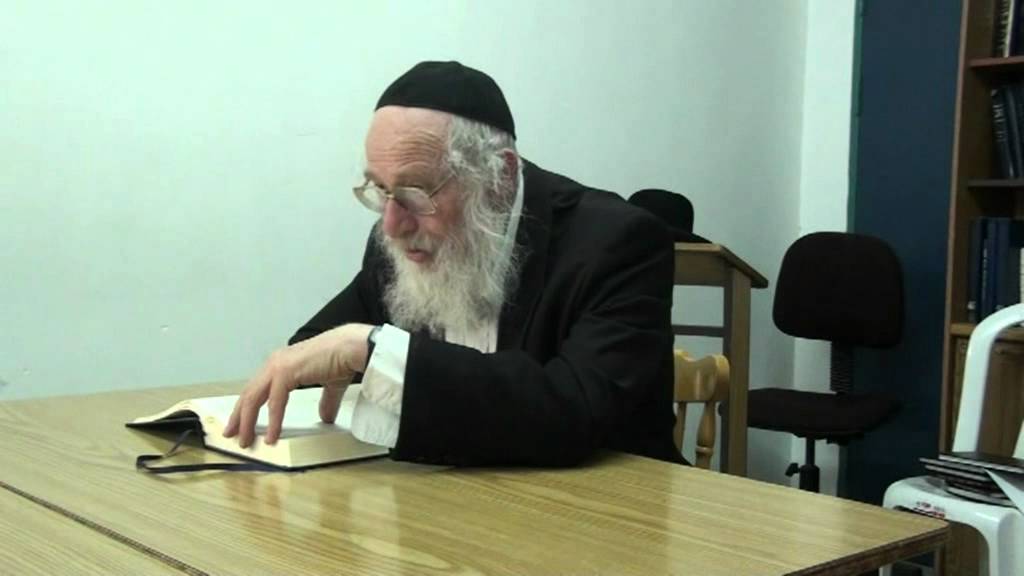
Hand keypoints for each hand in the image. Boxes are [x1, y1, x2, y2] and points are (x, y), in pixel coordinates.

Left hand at [222, 323, 373, 446]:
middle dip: (239, 416)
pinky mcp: (286, 372)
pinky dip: (272, 421)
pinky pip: (275, 403)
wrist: (352, 348)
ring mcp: (278, 366)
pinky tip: (272, 436)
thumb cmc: (343, 359)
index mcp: (282, 363)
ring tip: (245, 440)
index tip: (240, 423)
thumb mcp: (330, 385)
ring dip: (248, 422)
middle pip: (249, 394)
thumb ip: (324, 401)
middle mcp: (275, 362)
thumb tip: (325, 417)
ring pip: (254, 398)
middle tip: (232, 435)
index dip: (247, 407)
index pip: (257, 388)